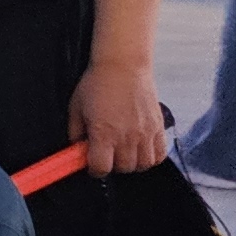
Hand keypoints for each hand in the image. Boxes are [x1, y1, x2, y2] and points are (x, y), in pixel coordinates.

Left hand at [74, 57, 168, 176]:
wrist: (123, 65)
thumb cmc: (98, 83)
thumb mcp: (76, 108)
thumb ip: (76, 132)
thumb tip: (76, 149)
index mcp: (104, 133)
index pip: (101, 168)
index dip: (94, 169)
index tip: (91, 164)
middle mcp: (127, 136)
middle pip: (123, 168)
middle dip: (112, 165)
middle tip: (107, 154)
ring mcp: (145, 133)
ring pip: (143, 165)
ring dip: (132, 163)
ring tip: (122, 151)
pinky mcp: (158, 127)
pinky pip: (160, 154)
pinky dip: (151, 157)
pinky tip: (140, 149)